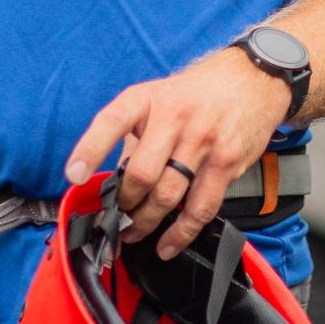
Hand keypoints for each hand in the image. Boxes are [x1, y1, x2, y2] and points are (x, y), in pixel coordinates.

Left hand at [64, 47, 290, 260]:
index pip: (112, 121)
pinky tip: (167, 245)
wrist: (251, 79)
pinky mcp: (226, 162)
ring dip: (146, 223)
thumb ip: (136, 135)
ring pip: (167, 195)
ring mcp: (202, 140)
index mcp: (148, 98)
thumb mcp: (159, 97)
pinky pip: (200, 207)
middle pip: (140, 173)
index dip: (90, 148)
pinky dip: (180, 234)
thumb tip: (113, 178)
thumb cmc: (197, 93)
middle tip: (118, 218)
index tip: (73, 175)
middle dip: (125, 204)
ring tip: (134, 233)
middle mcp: (173, 116)